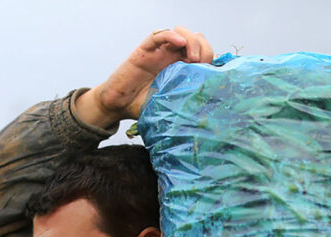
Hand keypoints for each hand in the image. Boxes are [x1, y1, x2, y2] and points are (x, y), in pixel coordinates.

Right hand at [76, 26, 213, 127]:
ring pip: (180, 33)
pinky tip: (180, 41)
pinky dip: (171, 35)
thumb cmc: (143, 106)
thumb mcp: (170, 105)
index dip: (210, 57)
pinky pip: (159, 36)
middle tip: (202, 63)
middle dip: (204, 47)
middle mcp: (172, 57)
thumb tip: (208, 109)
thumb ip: (185, 101)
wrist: (119, 105)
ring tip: (193, 57)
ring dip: (191, 40)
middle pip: (195, 39)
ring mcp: (159, 52)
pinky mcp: (144, 50)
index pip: (202, 53)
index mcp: (181, 69)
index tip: (211, 71)